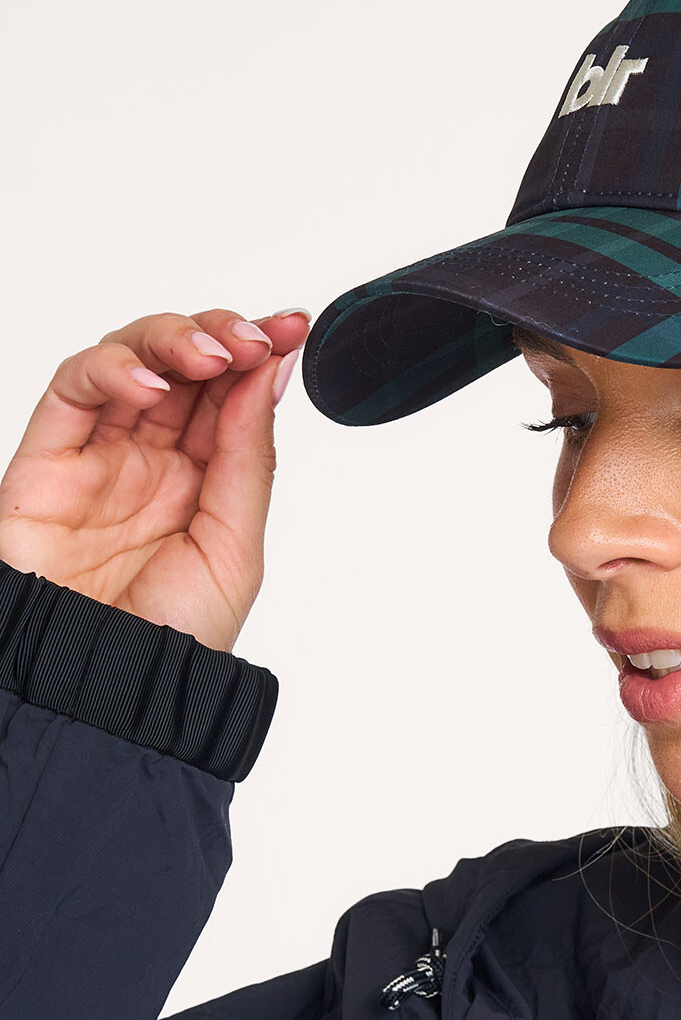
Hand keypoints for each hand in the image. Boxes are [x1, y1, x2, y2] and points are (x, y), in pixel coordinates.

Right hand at [0, 308, 308, 653]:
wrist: (107, 693)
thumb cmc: (171, 639)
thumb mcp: (235, 546)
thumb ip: (246, 457)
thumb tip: (269, 375)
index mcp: (201, 482)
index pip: (229, 393)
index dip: (258, 351)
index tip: (294, 326)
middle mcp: (150, 461)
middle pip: (182, 364)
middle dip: (222, 334)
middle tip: (257, 336)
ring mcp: (99, 455)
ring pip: (128, 358)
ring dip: (172, 338)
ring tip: (213, 355)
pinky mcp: (47, 459)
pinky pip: (73, 389)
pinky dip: (111, 369)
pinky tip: (152, 384)